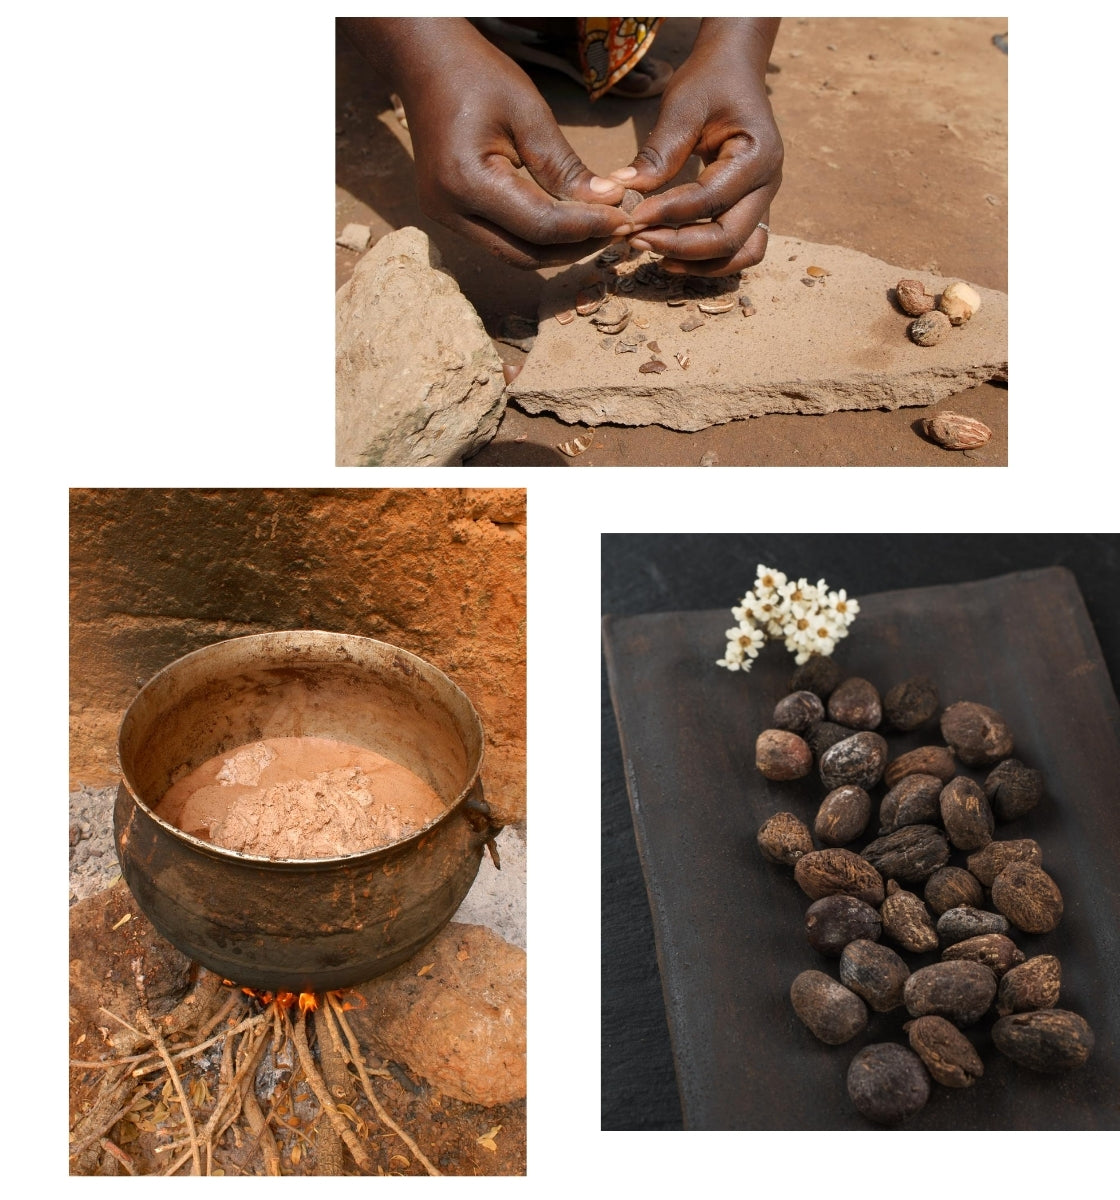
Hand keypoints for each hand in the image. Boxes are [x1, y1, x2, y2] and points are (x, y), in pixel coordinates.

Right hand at [344, 19, 630, 268]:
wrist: (425, 64)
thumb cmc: (476, 76)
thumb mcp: (528, 113)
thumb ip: (565, 165)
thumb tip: (608, 202)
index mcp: (467, 182)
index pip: (539, 225)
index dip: (586, 227)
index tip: (624, 219)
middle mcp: (450, 211)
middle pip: (527, 255)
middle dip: (576, 248)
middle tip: (617, 230)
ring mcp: (445, 219)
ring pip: (515, 256)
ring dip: (559, 250)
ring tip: (598, 229)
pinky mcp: (450, 218)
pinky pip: (502, 242)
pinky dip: (538, 240)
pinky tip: (567, 224)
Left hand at [611, 19, 782, 275]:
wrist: (734, 72)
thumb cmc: (710, 82)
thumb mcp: (683, 105)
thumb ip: (659, 150)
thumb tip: (621, 189)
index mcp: (758, 154)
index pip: (711, 199)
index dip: (669, 213)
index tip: (631, 216)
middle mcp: (767, 185)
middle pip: (729, 239)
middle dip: (680, 247)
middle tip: (636, 240)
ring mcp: (762, 202)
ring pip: (740, 255)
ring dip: (698, 265)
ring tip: (654, 256)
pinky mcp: (751, 211)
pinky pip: (737, 251)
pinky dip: (707, 262)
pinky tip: (670, 256)